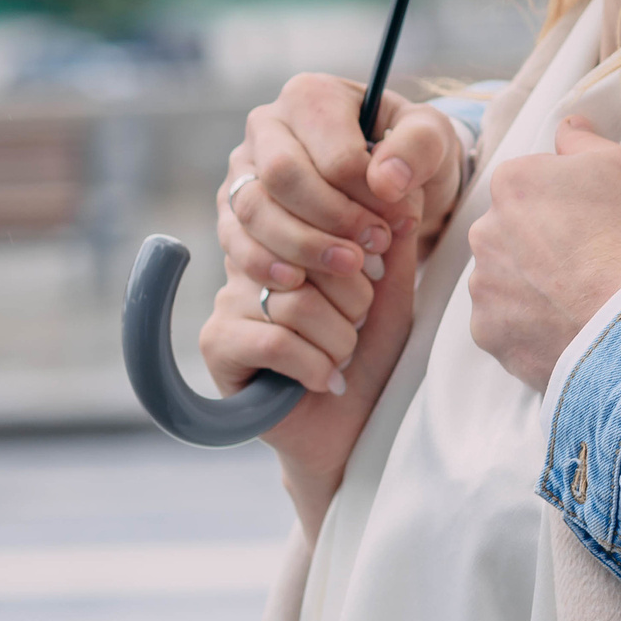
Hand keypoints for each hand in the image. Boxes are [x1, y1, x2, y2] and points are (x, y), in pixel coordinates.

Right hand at [201, 229, 419, 540]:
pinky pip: (275, 340)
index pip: (323, 212)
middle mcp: (255, 257)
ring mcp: (230, 297)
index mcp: (294, 234)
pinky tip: (325, 382)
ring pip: (296, 301)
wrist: (352, 429)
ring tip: (341, 360)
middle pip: (310, 255)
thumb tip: (402, 191)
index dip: (360, 252)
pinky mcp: (218, 341)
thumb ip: (394, 244)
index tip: (377, 280)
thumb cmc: (371, 356)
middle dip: (354, 304)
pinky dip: (314, 366)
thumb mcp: (392, 295)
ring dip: (338, 341)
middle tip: (357, 333)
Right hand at [219, 73, 467, 302]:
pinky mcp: (233, 208)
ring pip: (253, 208)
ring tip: (350, 267)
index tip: (401, 221)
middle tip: (376, 246)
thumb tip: (386, 180)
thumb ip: (419, 148)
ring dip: (302, 246)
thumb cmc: (406, 154)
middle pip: (283, 175)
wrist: (386, 184)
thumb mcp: (432, 139)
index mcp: (312, 96)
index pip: (333, 154)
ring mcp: (244, 167)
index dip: (369, 196)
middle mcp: (267, 125)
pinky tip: (297, 280)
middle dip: (334, 220)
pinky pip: (234, 239)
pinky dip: (263, 264)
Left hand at [468, 116, 620, 393]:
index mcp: (513, 181)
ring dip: (532, 286)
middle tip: (587, 263)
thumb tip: (566, 127)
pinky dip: (529, 327)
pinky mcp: (489, 332)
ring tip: (579, 300)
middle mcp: (484, 230)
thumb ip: (585, 141)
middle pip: (512, 231)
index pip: (531, 185)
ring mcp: (482, 285)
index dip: (567, 204)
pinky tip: (566, 327)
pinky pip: (506, 324)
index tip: (594, 224)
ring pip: (505, 278)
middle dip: (540, 244)